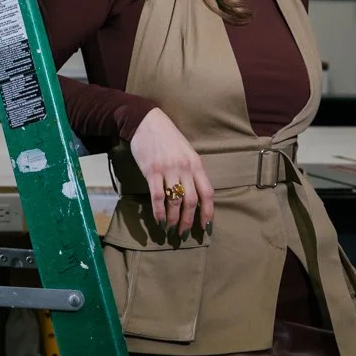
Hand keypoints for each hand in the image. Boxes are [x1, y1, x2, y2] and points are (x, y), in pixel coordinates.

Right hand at [129, 108, 214, 234]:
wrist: (147, 122)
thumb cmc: (168, 138)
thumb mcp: (186, 152)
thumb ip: (191, 172)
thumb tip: (194, 196)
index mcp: (196, 164)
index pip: (207, 193)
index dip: (208, 212)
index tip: (205, 226)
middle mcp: (185, 168)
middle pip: (191, 201)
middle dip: (188, 221)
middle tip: (183, 233)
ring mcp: (168, 170)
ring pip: (174, 201)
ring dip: (172, 219)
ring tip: (170, 229)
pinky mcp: (152, 171)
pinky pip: (157, 196)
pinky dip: (159, 211)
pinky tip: (159, 220)